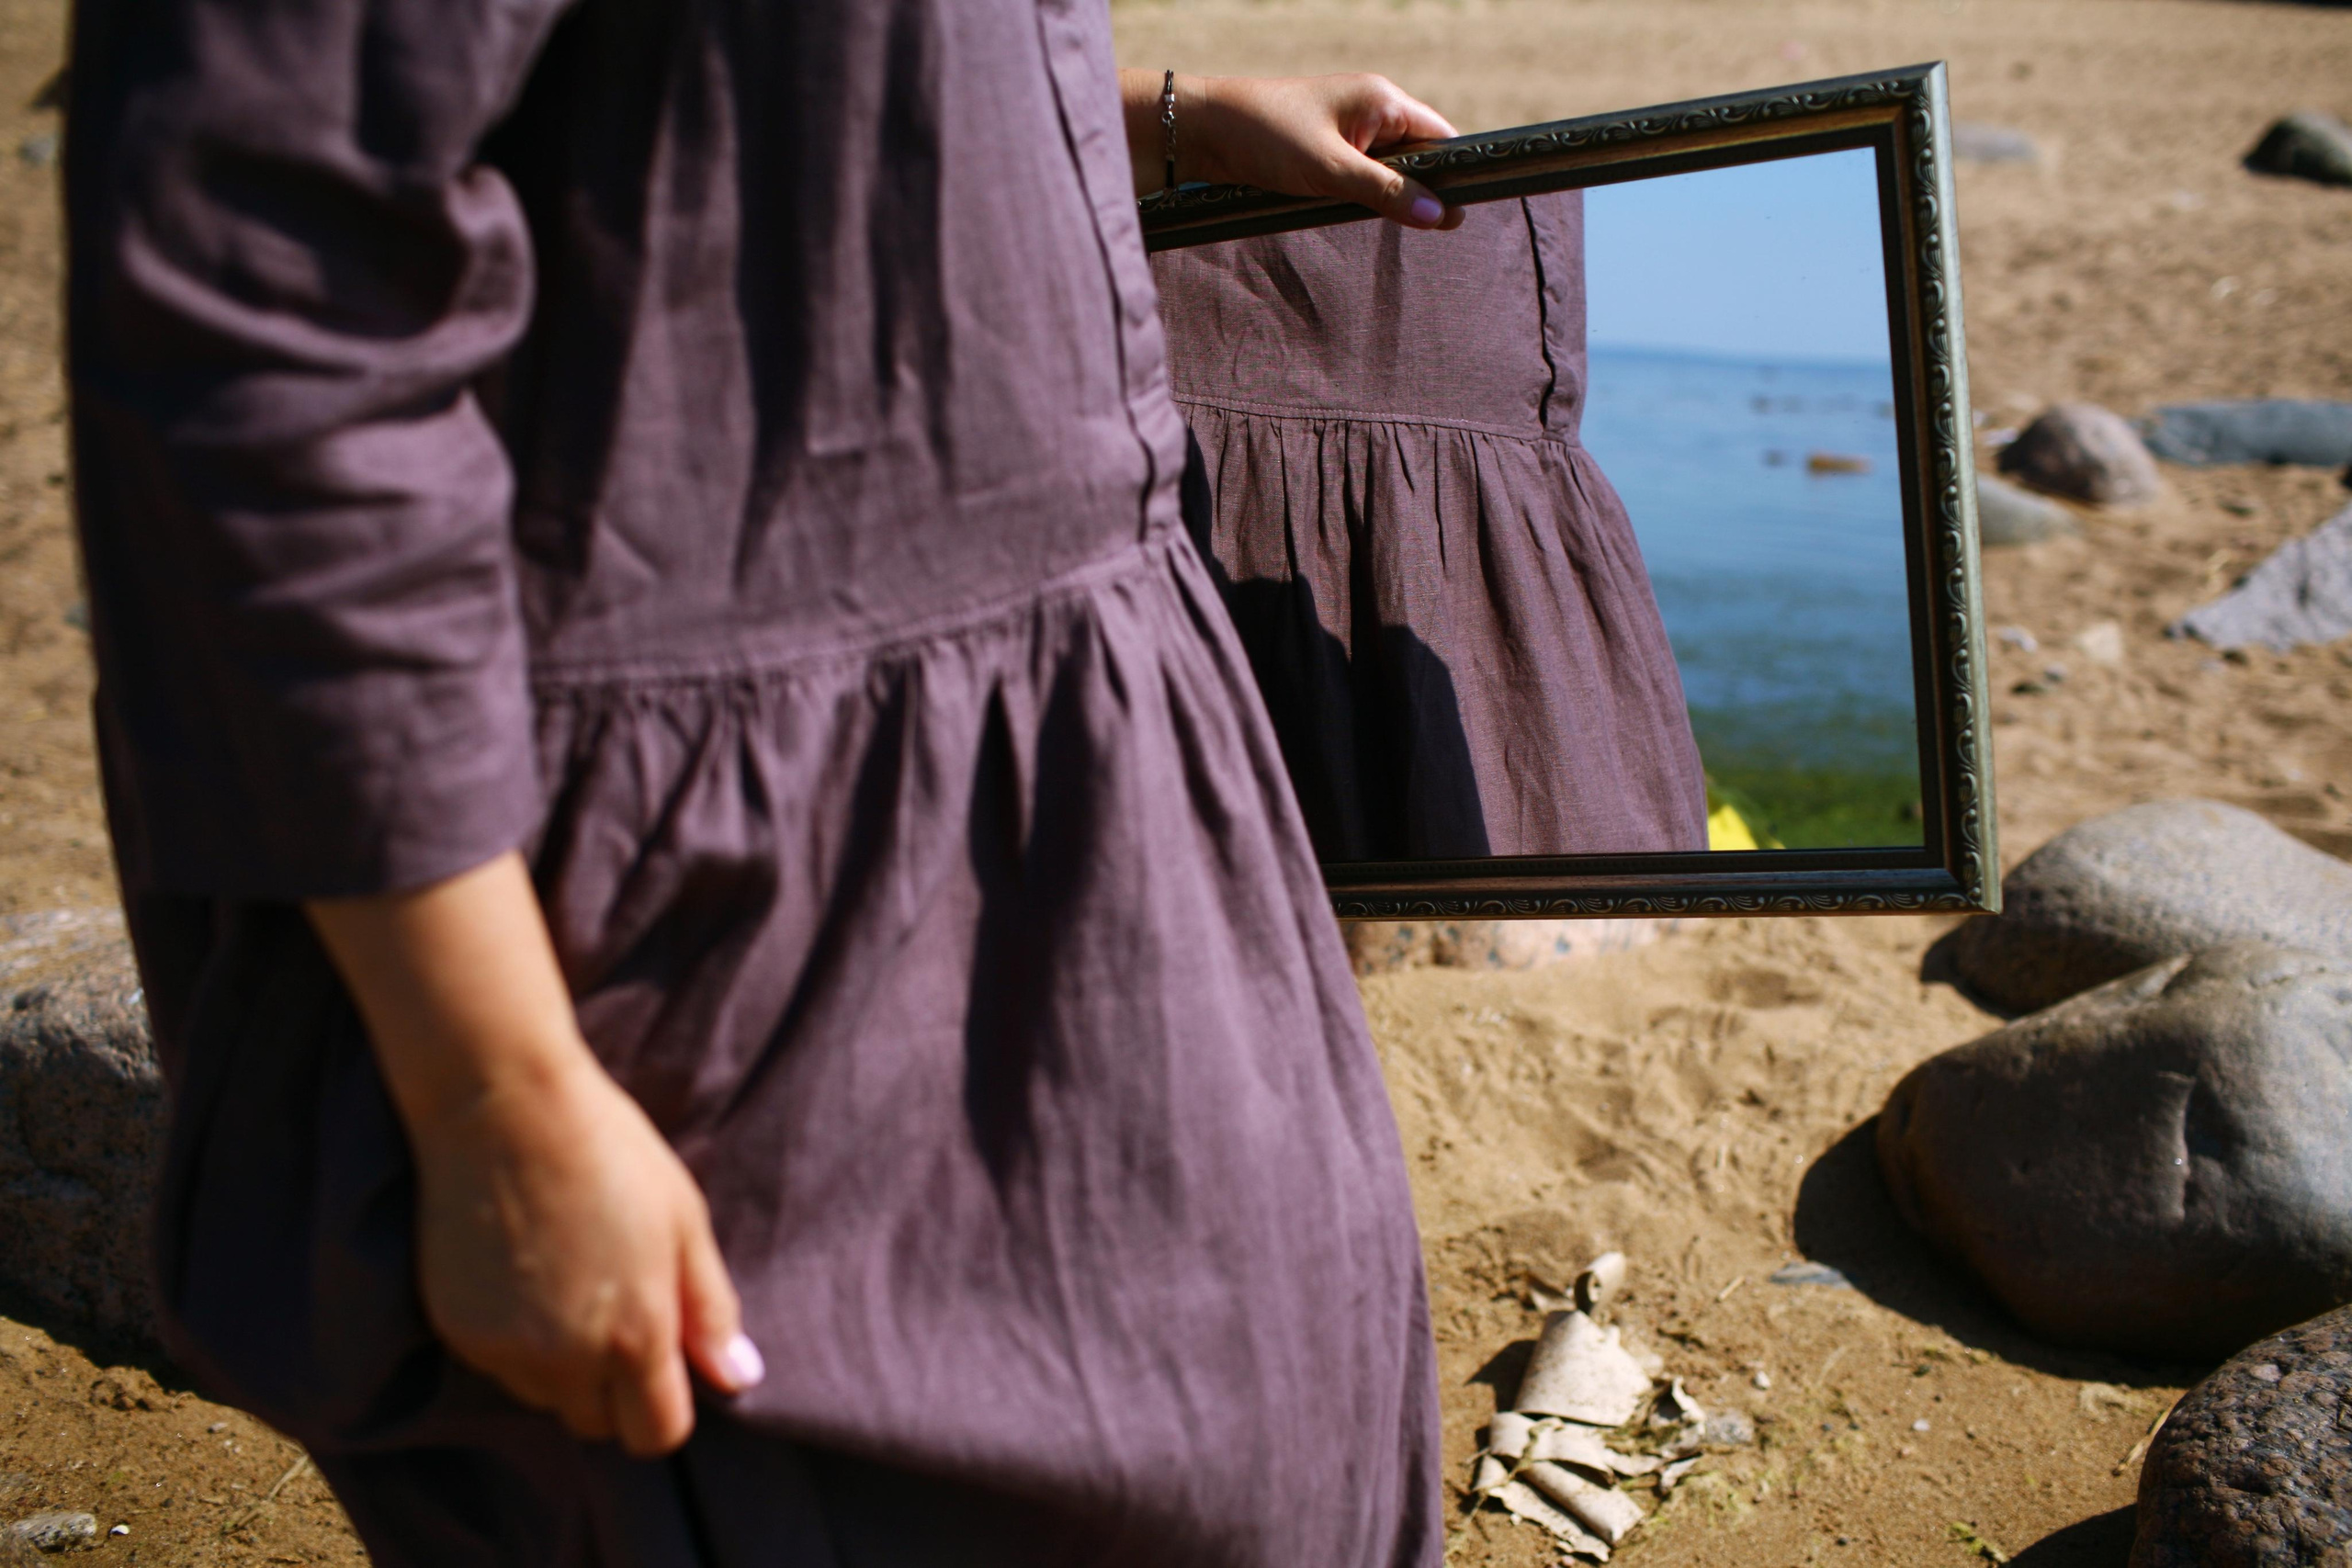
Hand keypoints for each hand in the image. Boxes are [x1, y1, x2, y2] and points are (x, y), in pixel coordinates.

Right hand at [408, 1053, 758, 1455]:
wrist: (502, 1107)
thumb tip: (740, 1379)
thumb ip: (711, 1310)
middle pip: (597, 1424)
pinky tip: (523, 1274)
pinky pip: (498, 1366)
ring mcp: (503, 1349)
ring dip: (562, 1367)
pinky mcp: (456, 1331)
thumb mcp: (685, 1221)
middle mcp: (564, 1360)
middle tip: (616, 1311)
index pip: (656, 1434)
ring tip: (567, 1283)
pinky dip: (514, 1341)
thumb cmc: (609, 1152)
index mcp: (634, 1336)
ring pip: (544, 1397)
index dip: (666, 1406)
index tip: (664, 1362)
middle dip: (613, 1390)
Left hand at [1122, 71, 1464, 228]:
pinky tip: (1359, 212)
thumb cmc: (1264, 137)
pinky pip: (1363, 174)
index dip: (1455, 172)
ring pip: (1390, 169)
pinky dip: (1365, 194)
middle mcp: (1371, 108)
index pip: (1442, 136)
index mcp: (1382, 99)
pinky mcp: (1327, 148)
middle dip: (1423, 190)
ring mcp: (1349, 129)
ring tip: (1392, 224)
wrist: (1201, 131)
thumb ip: (1386, 192)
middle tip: (1429, 230)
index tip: (1462, 212)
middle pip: (1420, 154)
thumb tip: (1440, 215)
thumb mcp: (1330, 171)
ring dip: (1391, 196)